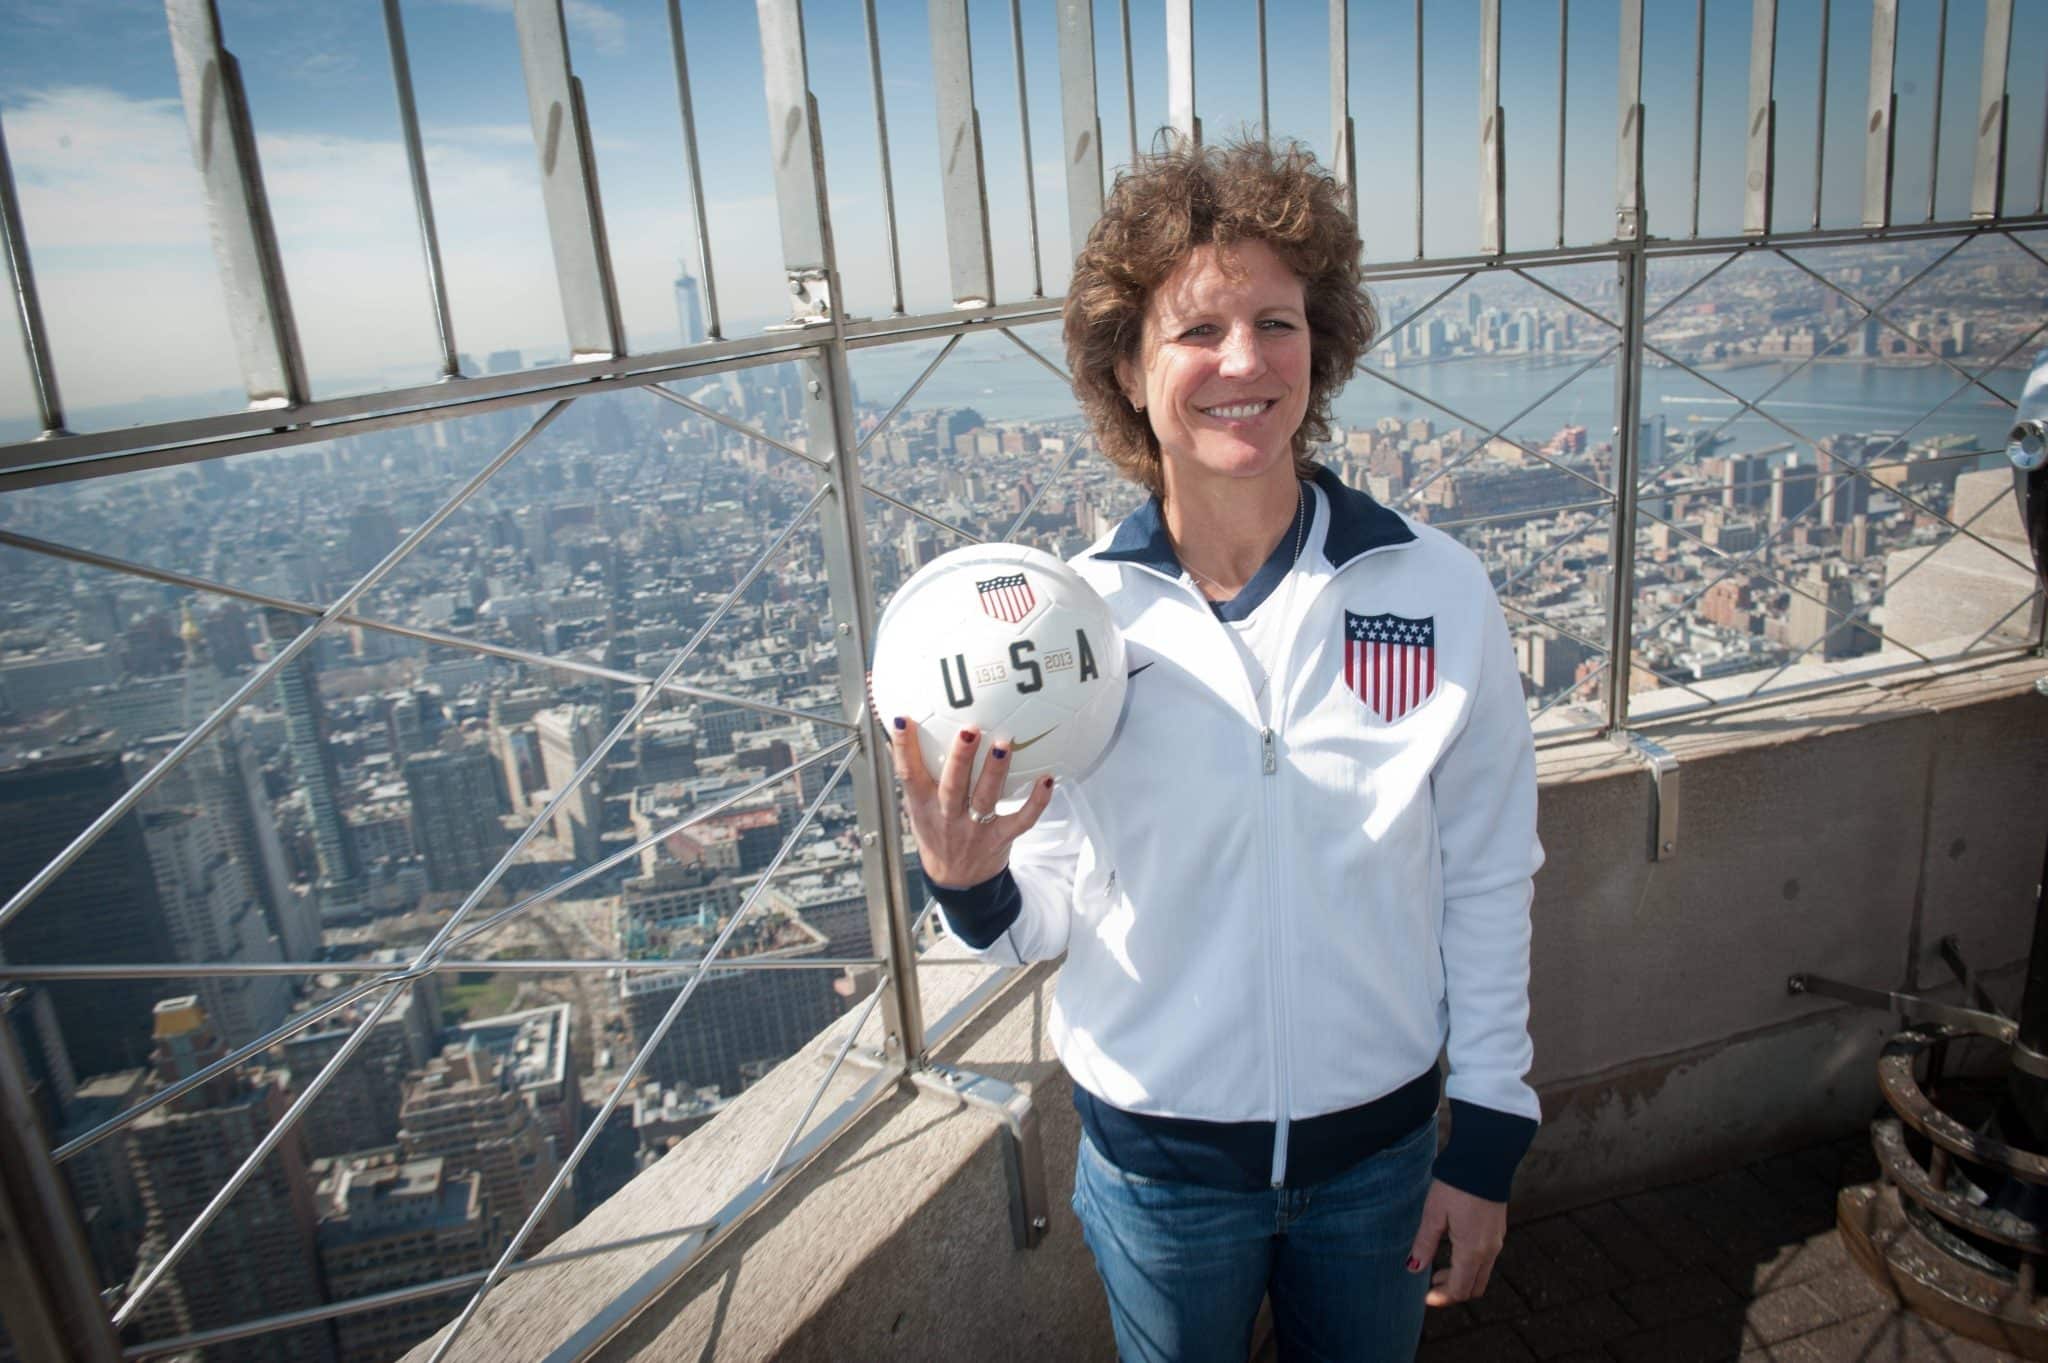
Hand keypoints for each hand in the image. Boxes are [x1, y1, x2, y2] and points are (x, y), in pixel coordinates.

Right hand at [886, 715, 1054, 888]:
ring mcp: (976, 828)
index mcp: (924, 806)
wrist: (957, 882)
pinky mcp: (1001, 837)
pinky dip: (1037, 802)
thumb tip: (897, 734)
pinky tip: (1047, 779)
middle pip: (952, 785)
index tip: (903, 720)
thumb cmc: (937, 835)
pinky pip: (1022, 820)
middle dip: (960, 758)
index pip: (909, 775)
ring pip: (986, 798)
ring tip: (1003, 745)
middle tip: (969, 730)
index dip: (904, 748)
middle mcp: (948, 816)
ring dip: (995, 771)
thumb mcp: (915, 809)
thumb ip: (912, 776)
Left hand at [1407, 1180, 1506, 1306]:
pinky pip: (1486, 1258)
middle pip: (1474, 1287)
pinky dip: (1470, 1264)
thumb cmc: (1456, 1185)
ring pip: (1482, 1273)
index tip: (1425, 1297)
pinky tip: (1454, 1249)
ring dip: (1462, 1277)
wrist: (1484, 1159)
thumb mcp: (1433, 1214)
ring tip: (1439, 1267)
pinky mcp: (1498, 1230)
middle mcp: (1489, 1250)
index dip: (1442, 1298)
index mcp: (1472, 1250)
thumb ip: (1424, 1244)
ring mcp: (1496, 1240)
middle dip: (1453, 1291)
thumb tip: (1414, 1268)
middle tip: (1431, 1283)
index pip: (1460, 1289)